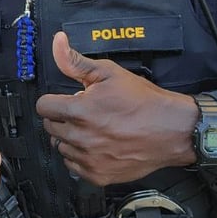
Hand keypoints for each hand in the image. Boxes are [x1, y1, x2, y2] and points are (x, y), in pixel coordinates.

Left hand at [36, 31, 197, 185]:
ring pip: (60, 146)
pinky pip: (73, 166)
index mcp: (79, 111)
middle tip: (83, 113)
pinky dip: (80, 157)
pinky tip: (95, 146)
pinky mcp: (99, 175)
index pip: (43, 107)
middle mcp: (81, 137)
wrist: (173, 130)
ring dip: (69, 138)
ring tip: (91, 129)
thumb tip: (57, 42)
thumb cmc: (143, 101)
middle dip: (62, 117)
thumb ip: (75, 61)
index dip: (54, 100)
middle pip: (50, 127)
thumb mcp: (108, 72)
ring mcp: (90, 159)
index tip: (66, 100)